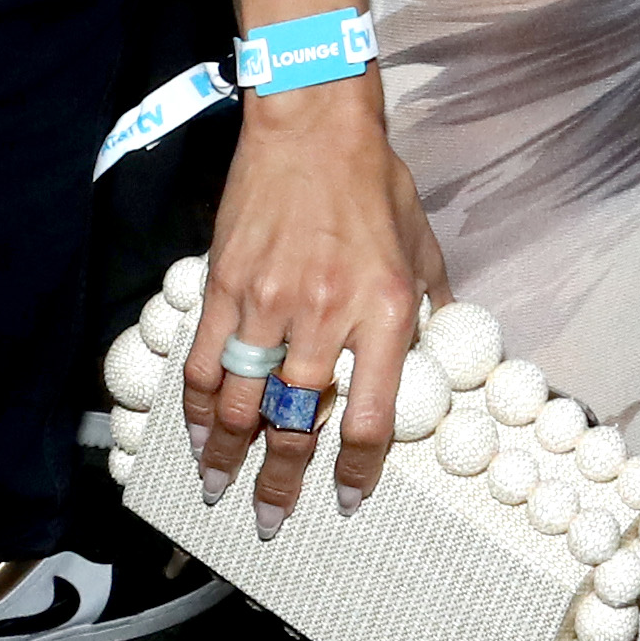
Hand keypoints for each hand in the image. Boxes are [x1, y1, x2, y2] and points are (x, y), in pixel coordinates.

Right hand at [187, 87, 448, 531]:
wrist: (313, 122)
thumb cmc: (373, 182)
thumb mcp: (422, 246)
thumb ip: (431, 307)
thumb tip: (444, 354)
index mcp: (383, 309)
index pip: (371, 418)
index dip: (358, 471)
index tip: (346, 499)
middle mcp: (325, 314)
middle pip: (296, 423)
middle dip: (282, 482)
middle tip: (273, 518)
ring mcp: (267, 301)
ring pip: (239, 403)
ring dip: (227, 456)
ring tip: (222, 488)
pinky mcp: (225, 284)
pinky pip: (201, 363)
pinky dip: (195, 408)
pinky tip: (196, 433)